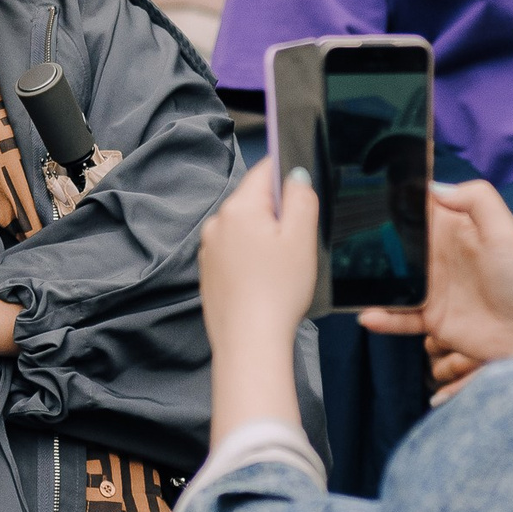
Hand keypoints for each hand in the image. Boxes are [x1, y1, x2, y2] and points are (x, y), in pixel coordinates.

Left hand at [201, 162, 319, 359]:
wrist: (249, 341)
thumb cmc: (278, 291)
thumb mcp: (302, 237)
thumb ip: (301, 198)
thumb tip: (296, 175)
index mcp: (239, 208)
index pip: (264, 170)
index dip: (287, 174)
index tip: (303, 190)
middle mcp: (216, 223)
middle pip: (254, 200)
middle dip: (278, 212)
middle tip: (297, 241)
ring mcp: (209, 248)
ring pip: (244, 227)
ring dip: (264, 236)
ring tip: (282, 266)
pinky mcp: (209, 271)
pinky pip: (235, 251)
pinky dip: (251, 257)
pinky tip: (265, 279)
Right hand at [359, 180, 512, 388]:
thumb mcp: (505, 231)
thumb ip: (476, 199)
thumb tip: (434, 187)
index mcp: (454, 231)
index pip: (418, 210)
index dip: (395, 201)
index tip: (368, 195)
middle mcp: (438, 258)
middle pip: (396, 244)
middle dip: (372, 241)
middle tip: (345, 240)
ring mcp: (432, 289)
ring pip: (391, 280)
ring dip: (369, 280)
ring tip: (349, 280)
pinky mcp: (431, 319)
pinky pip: (398, 317)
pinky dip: (382, 318)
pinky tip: (368, 315)